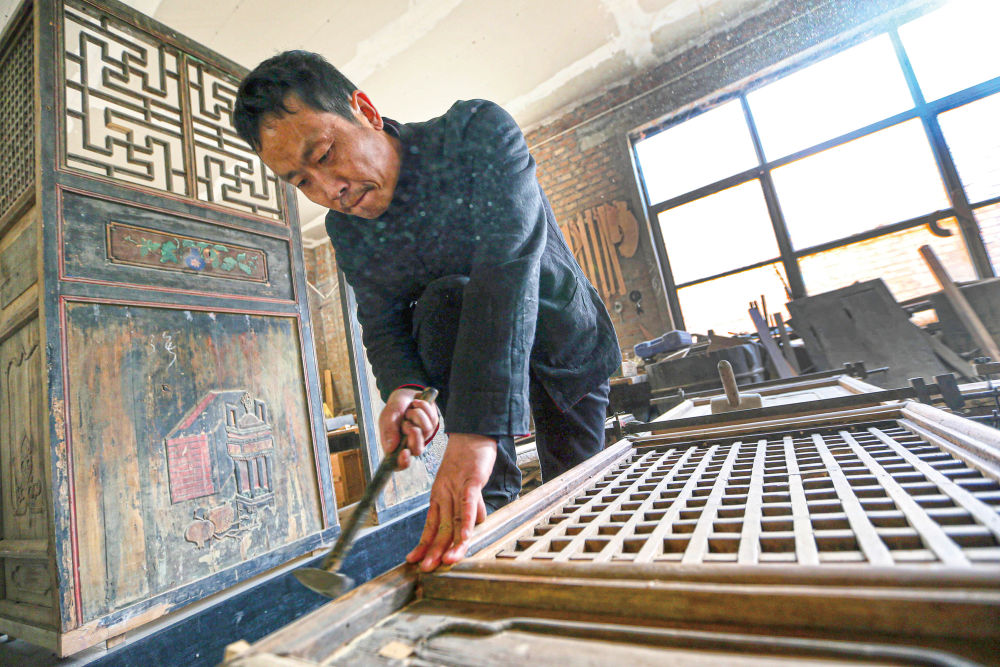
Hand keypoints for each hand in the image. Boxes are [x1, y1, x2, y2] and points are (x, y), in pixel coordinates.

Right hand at [379, 388, 438, 468]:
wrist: (406, 395)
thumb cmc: (395, 409)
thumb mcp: (388, 416)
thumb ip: (389, 430)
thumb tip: (390, 449)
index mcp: (395, 446)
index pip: (399, 463)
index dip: (402, 462)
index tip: (404, 453)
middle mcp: (410, 443)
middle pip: (417, 450)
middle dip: (415, 437)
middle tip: (409, 426)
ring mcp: (422, 435)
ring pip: (426, 430)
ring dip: (416, 415)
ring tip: (409, 410)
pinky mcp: (432, 425)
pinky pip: (432, 418)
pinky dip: (423, 408)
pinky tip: (416, 404)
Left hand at [406, 433, 495, 570]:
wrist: (473, 434)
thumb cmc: (469, 461)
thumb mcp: (466, 487)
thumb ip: (470, 506)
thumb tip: (476, 525)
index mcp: (440, 498)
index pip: (431, 526)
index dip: (424, 545)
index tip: (417, 562)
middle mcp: (445, 496)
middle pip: (440, 528)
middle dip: (434, 551)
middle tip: (427, 569)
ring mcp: (456, 489)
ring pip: (452, 521)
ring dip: (449, 543)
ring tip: (445, 562)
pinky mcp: (470, 483)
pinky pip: (467, 506)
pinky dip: (466, 524)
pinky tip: (464, 538)